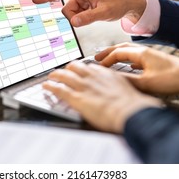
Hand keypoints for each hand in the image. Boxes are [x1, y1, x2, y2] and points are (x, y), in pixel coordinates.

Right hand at [32, 0, 145, 26]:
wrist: (127, 4)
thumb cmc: (118, 4)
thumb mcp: (104, 13)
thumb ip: (88, 18)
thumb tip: (73, 22)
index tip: (35, 0)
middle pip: (66, 9)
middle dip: (73, 17)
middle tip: (89, 17)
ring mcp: (82, 0)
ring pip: (70, 14)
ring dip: (78, 18)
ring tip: (93, 16)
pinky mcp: (83, 6)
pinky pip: (76, 15)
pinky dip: (81, 19)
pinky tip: (91, 16)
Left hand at [42, 61, 161, 132]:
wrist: (129, 111)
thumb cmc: (132, 105)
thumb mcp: (127, 90)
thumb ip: (118, 88)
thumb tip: (119, 93)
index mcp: (106, 73)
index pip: (90, 67)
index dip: (83, 68)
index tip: (80, 70)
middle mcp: (93, 76)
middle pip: (75, 66)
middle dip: (68, 68)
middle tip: (63, 71)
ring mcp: (83, 86)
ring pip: (64, 75)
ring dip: (55, 75)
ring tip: (51, 76)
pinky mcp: (76, 97)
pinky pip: (59, 88)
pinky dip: (51, 86)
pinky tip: (46, 86)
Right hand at [94, 43, 178, 102]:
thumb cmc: (172, 79)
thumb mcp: (147, 83)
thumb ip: (128, 81)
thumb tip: (113, 81)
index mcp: (141, 54)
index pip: (117, 53)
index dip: (105, 59)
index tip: (96, 66)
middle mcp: (145, 51)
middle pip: (122, 48)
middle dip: (108, 52)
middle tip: (97, 57)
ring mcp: (152, 56)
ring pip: (130, 53)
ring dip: (118, 55)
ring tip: (110, 60)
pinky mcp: (158, 62)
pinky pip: (139, 59)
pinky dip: (129, 61)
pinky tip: (131, 68)